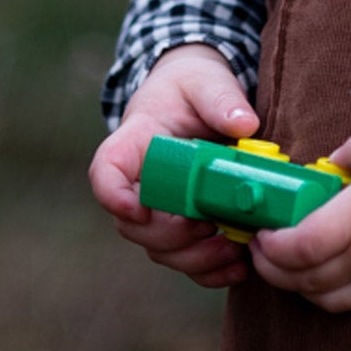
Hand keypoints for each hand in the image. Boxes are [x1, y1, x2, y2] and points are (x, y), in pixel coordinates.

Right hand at [88, 43, 260, 288]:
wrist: (198, 97)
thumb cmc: (193, 85)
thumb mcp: (206, 80)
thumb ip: (221, 98)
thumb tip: (244, 124)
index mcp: (133, 143)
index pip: (106, 171)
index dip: (113, 196)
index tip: (139, 209)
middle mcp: (138, 184)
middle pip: (135, 224)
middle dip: (171, 234)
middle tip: (207, 227)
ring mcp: (158, 210)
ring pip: (160, 249)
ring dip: (194, 258)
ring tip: (233, 250)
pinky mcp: (183, 227)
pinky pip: (186, 259)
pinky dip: (210, 270)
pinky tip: (239, 266)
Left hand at [249, 127, 350, 312]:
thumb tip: (333, 160)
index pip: (300, 246)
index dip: (271, 246)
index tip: (261, 231)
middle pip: (304, 279)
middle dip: (272, 269)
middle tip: (262, 249)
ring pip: (325, 297)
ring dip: (297, 286)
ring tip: (287, 263)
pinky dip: (329, 293)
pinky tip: (326, 272)